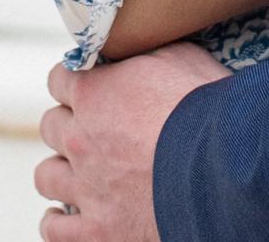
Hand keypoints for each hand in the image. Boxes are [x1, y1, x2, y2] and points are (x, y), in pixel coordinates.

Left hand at [35, 43, 231, 240]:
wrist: (222, 165)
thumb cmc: (205, 106)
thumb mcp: (179, 55)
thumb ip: (146, 52)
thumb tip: (139, 45)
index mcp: (94, 93)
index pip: (58, 80)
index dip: (75, 80)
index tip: (90, 84)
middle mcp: (80, 139)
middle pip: (50, 126)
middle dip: (68, 121)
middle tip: (91, 126)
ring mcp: (86, 188)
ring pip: (46, 176)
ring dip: (60, 169)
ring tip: (76, 170)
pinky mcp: (97, 231)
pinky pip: (56, 229)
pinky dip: (57, 221)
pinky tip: (64, 214)